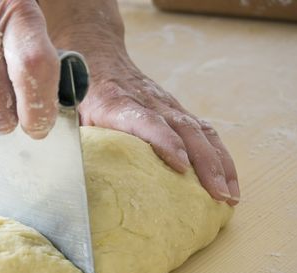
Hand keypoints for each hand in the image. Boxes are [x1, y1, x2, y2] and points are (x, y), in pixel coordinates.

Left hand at [41, 0, 239, 204]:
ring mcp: (166, 104)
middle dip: (206, 163)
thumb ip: (69, 137)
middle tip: (217, 194)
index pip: (145, 120)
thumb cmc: (77, 88)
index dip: (164, 141)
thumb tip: (66, 175)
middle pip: (184, 129)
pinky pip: (204, 131)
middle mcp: (147, 101)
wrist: (94, 53)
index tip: (180, 165)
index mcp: (115, 103)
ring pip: (201, 131)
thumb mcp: (66, 111)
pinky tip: (227, 178)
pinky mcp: (174, 110)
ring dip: (220, 163)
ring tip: (230, 195)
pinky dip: (220, 156)